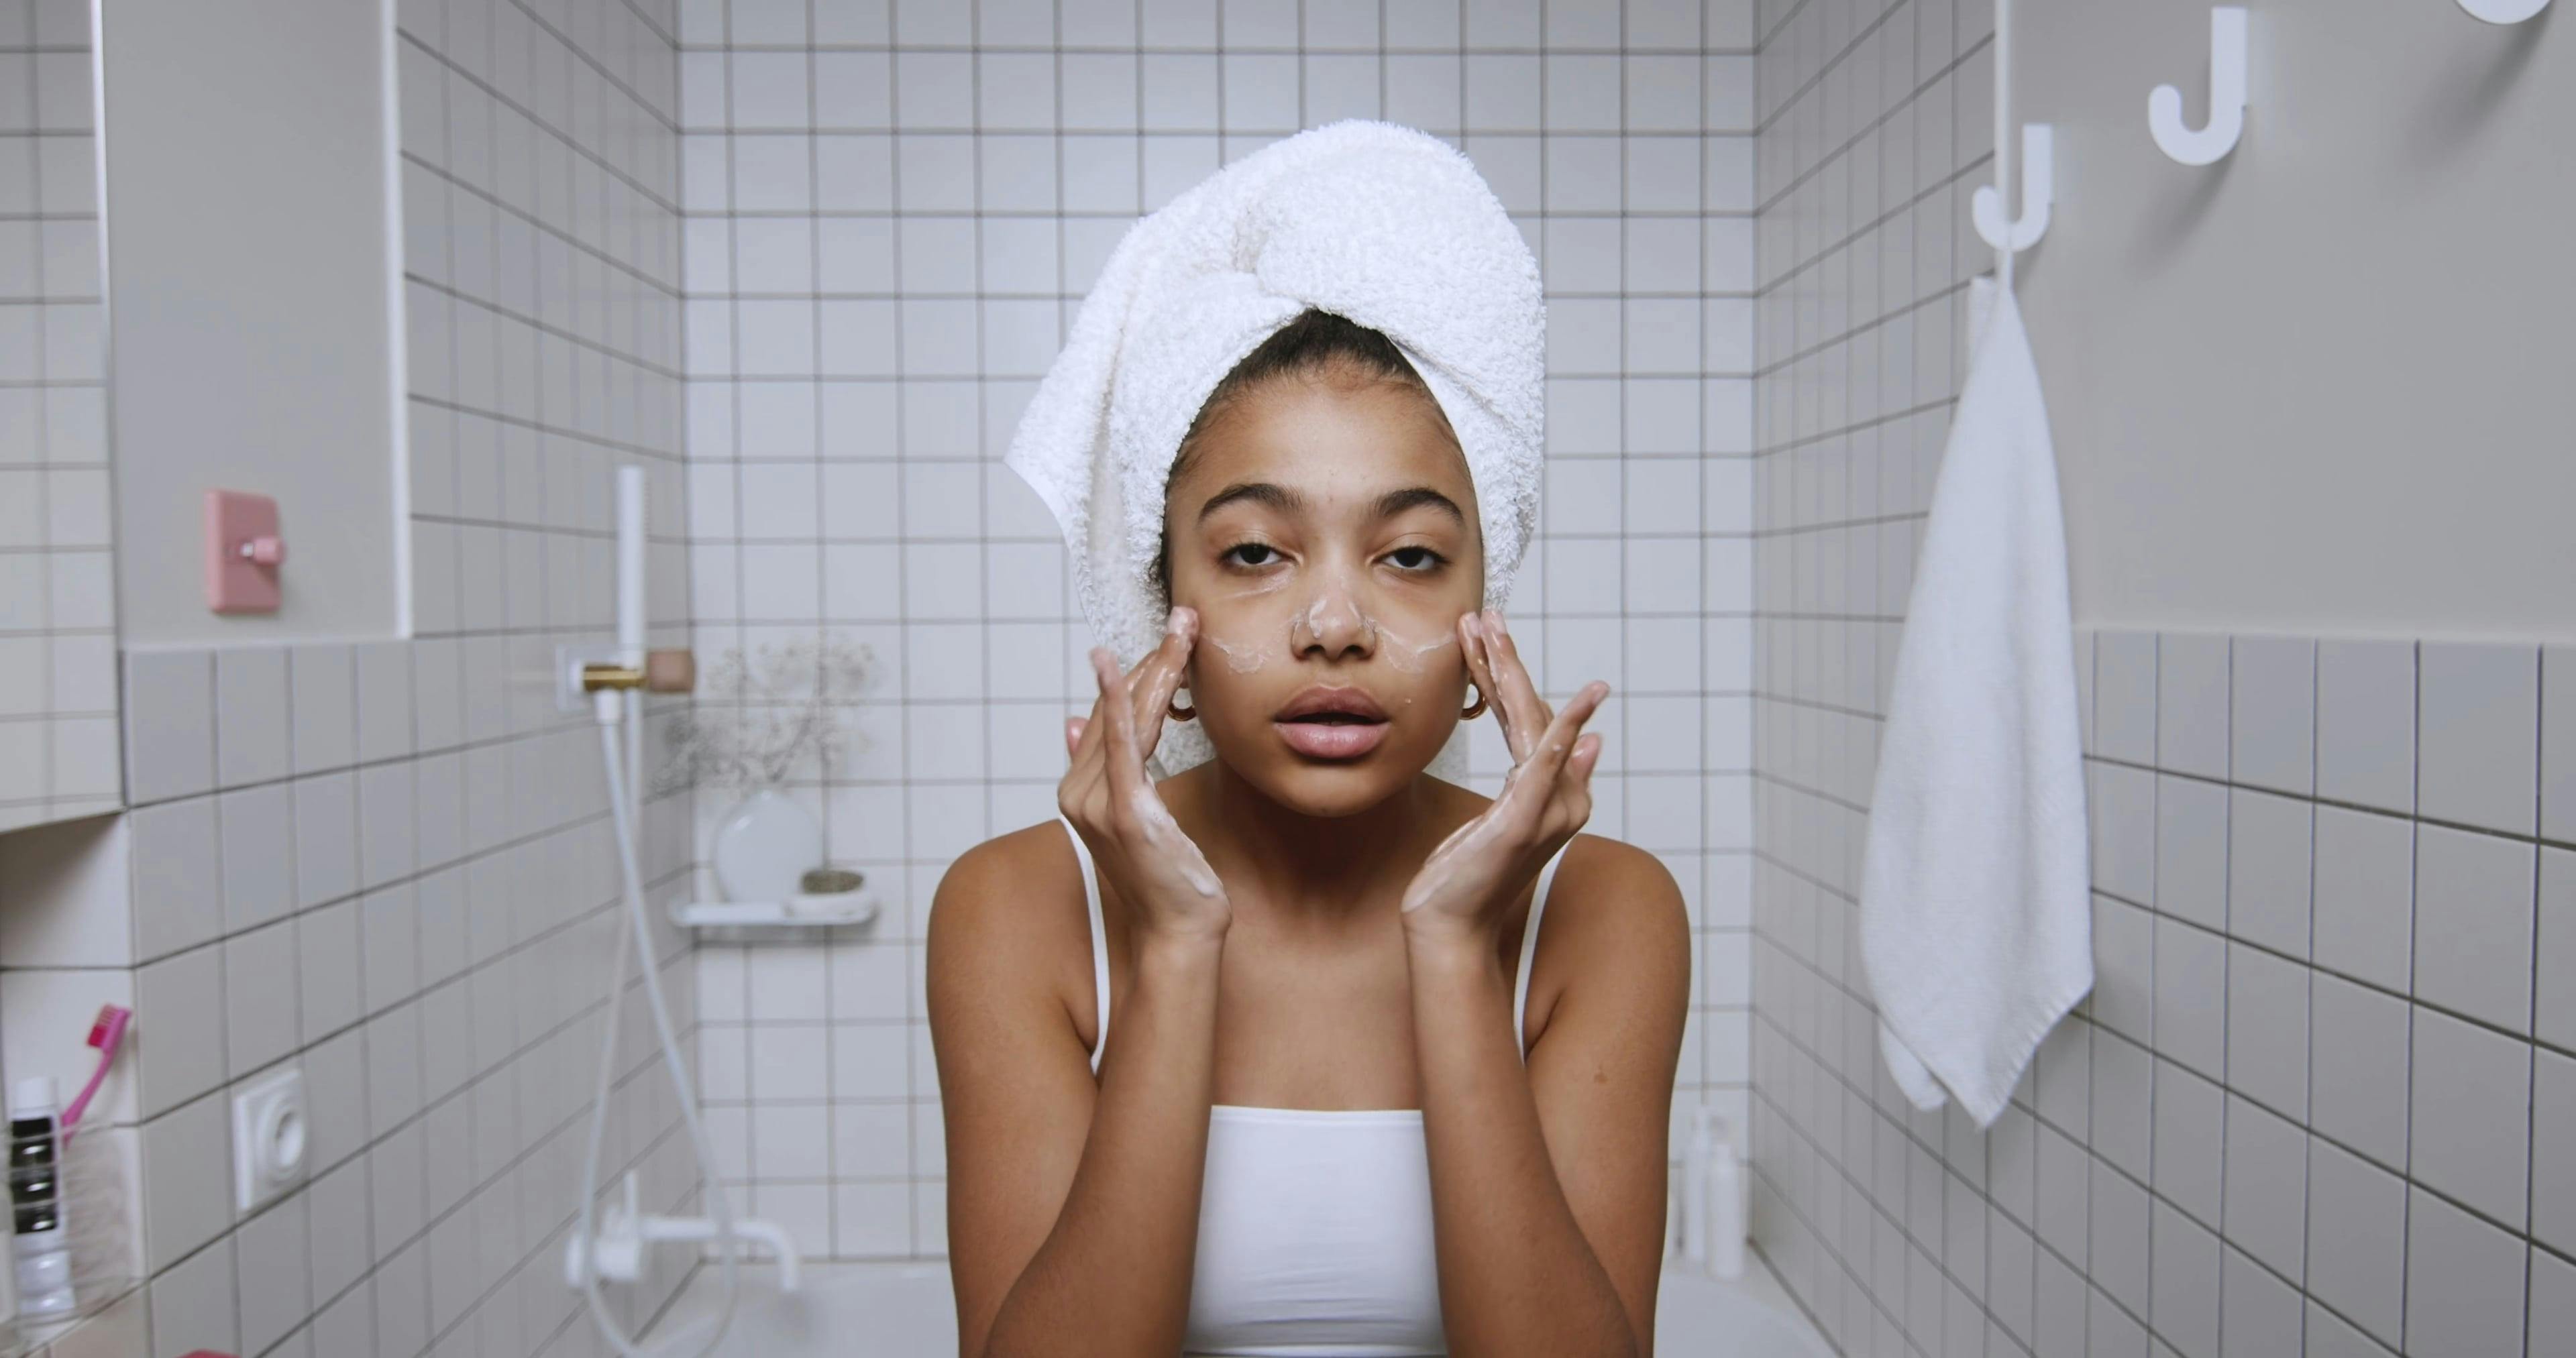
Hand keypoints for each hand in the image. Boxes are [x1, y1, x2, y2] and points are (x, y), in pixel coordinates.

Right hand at [1059, 608, 1231, 945]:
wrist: (1178, 931)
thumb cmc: (1166, 878)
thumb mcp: (1133, 818)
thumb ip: (1101, 769)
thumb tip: (1071, 723)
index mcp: (1078, 792)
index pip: (1106, 717)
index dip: (1134, 672)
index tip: (1168, 636)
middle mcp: (1078, 794)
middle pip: (1117, 710)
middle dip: (1152, 658)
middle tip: (1185, 615)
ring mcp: (1097, 802)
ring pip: (1128, 717)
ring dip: (1156, 666)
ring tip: (1183, 627)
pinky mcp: (1124, 810)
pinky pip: (1121, 743)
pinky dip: (1118, 700)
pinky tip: (1119, 666)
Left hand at [1399, 608, 1607, 948]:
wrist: (1448, 926)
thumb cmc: (1466, 876)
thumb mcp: (1502, 820)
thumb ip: (1541, 780)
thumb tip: (1592, 742)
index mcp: (1552, 792)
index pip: (1531, 719)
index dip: (1507, 673)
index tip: (1484, 633)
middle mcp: (1561, 799)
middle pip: (1534, 714)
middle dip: (1507, 659)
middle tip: (1486, 613)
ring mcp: (1547, 811)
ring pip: (1535, 726)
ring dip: (1512, 672)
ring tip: (1490, 628)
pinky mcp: (1524, 822)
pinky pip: (1547, 767)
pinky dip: (1565, 732)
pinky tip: (1577, 704)